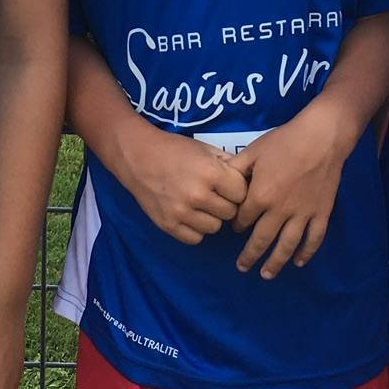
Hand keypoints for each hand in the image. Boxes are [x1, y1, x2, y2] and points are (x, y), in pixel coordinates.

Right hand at [118, 123, 248, 243]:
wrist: (138, 156)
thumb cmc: (175, 150)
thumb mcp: (206, 149)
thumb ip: (229, 165)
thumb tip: (250, 180)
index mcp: (210, 173)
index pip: (242, 193)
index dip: (237, 188)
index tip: (228, 184)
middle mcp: (197, 195)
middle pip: (230, 213)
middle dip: (226, 203)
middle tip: (214, 194)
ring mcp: (181, 213)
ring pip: (215, 228)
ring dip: (212, 218)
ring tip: (201, 204)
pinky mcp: (168, 225)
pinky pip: (195, 238)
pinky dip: (196, 229)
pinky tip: (190, 214)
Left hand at [230, 103, 356, 278]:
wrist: (321, 137)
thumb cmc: (284, 141)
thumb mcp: (254, 151)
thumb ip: (236, 169)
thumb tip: (222, 182)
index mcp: (260, 196)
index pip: (243, 219)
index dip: (237, 225)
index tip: (235, 228)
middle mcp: (280, 211)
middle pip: (262, 240)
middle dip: (250, 255)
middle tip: (242, 267)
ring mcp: (303, 214)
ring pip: (287, 246)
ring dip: (275, 262)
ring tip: (266, 274)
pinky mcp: (321, 213)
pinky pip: (314, 238)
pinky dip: (306, 252)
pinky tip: (299, 262)